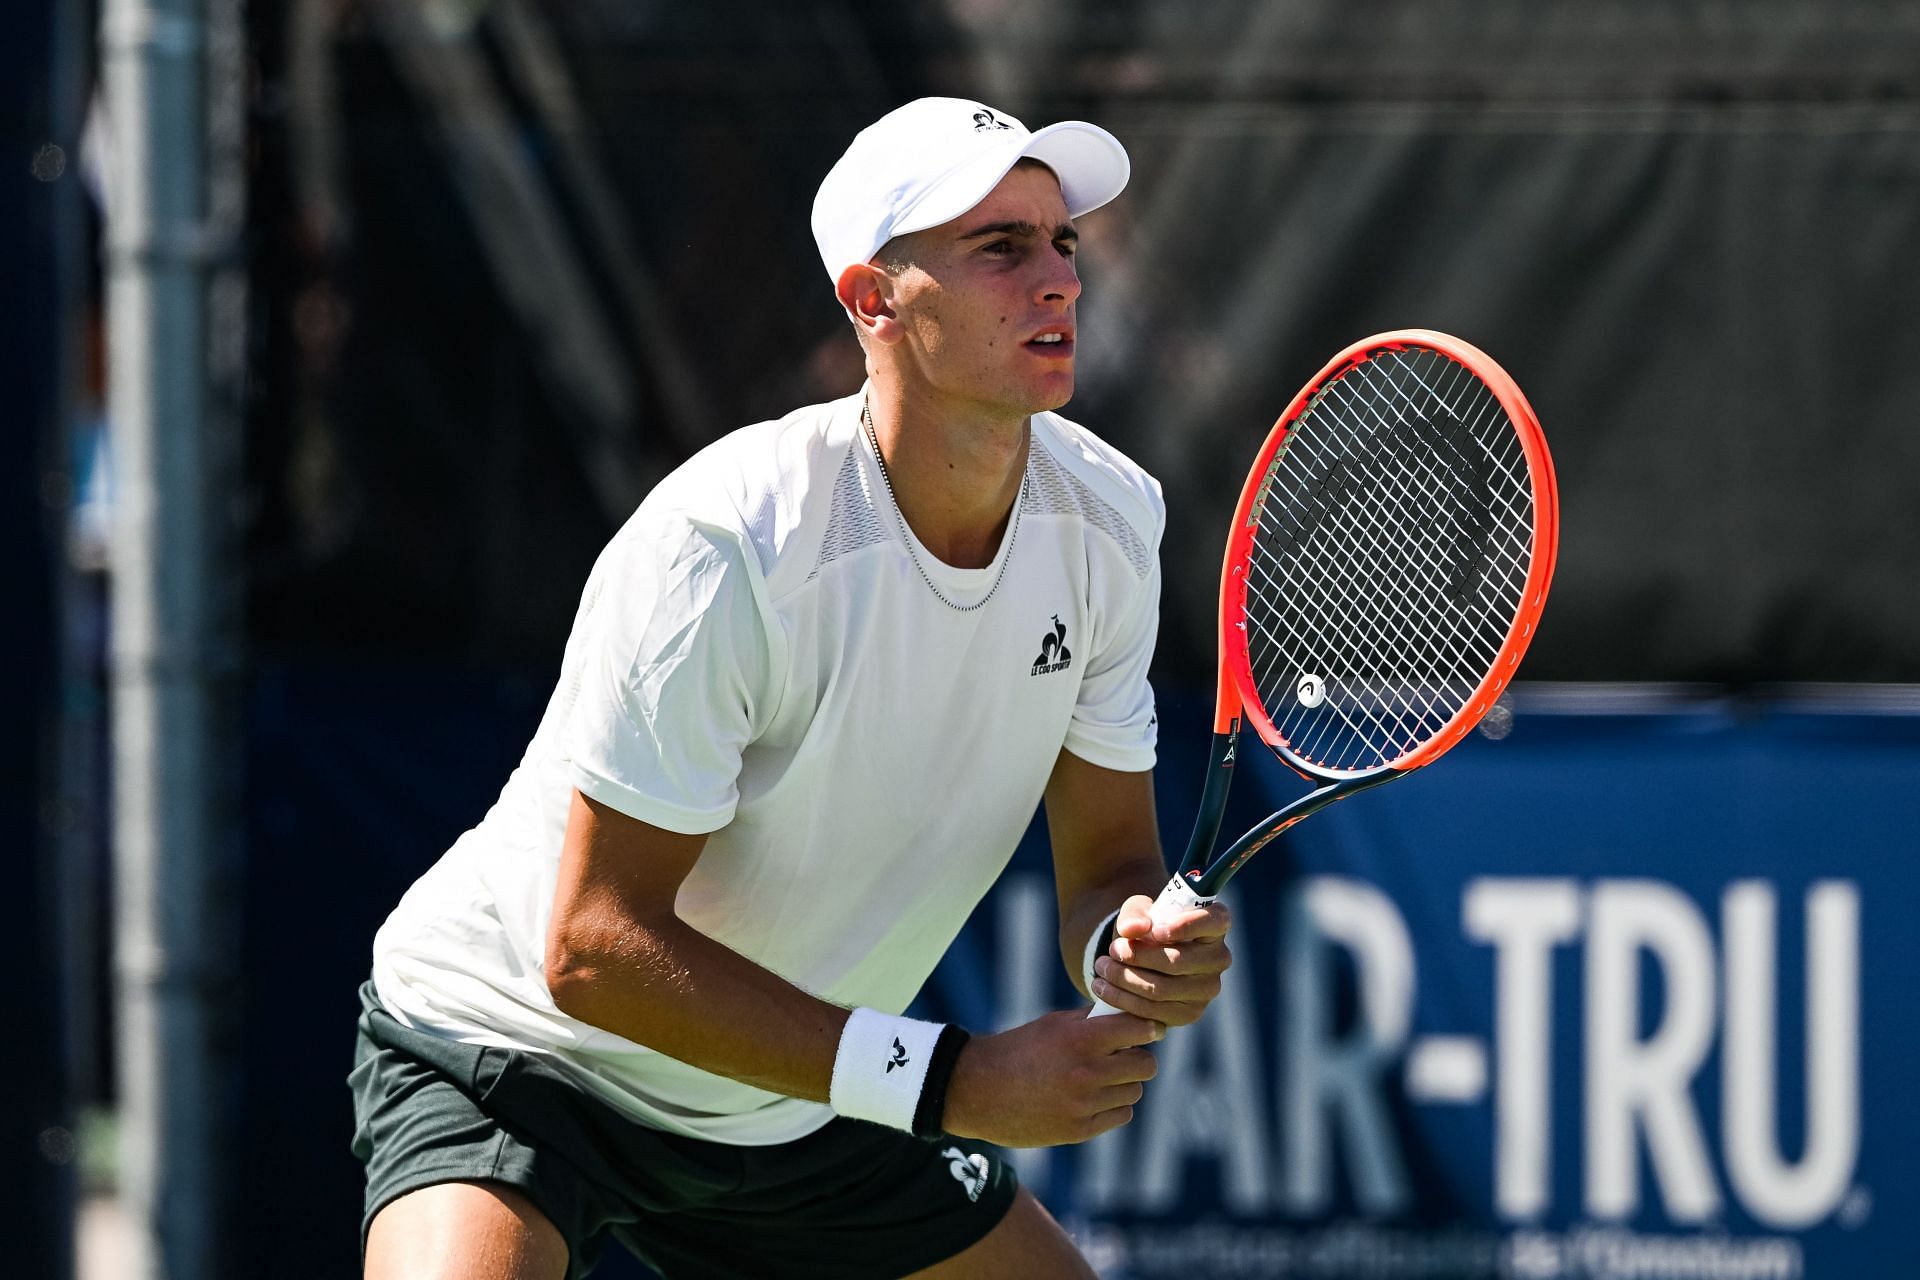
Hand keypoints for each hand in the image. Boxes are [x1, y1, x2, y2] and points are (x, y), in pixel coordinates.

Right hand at [942, 1009, 1160, 1147]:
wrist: (979, 1090)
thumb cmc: (1019, 1049)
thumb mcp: (1054, 1024)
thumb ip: (1093, 1021)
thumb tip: (1133, 1017)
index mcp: (1080, 1038)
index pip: (1140, 1030)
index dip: (1146, 1029)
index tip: (1145, 1030)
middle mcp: (1086, 1072)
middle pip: (1146, 1065)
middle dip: (1137, 1058)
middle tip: (1123, 1055)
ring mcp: (1084, 1105)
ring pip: (1134, 1091)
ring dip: (1123, 1083)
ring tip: (1100, 1077)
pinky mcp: (1079, 1131)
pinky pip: (1120, 1114)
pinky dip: (1112, 1106)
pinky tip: (1091, 1097)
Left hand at [1090, 895, 1232, 1027]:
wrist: (1145, 954)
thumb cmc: (1148, 925)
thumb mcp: (1139, 910)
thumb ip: (1135, 914)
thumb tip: (1132, 929)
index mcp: (1215, 924)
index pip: (1214, 921)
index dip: (1188, 926)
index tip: (1157, 930)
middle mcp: (1219, 958)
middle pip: (1178, 962)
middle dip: (1138, 957)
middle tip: (1112, 949)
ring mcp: (1207, 989)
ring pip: (1162, 989)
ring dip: (1125, 979)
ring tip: (1101, 967)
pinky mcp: (1190, 1013)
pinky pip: (1154, 1012)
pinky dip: (1124, 1000)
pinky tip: (1103, 988)